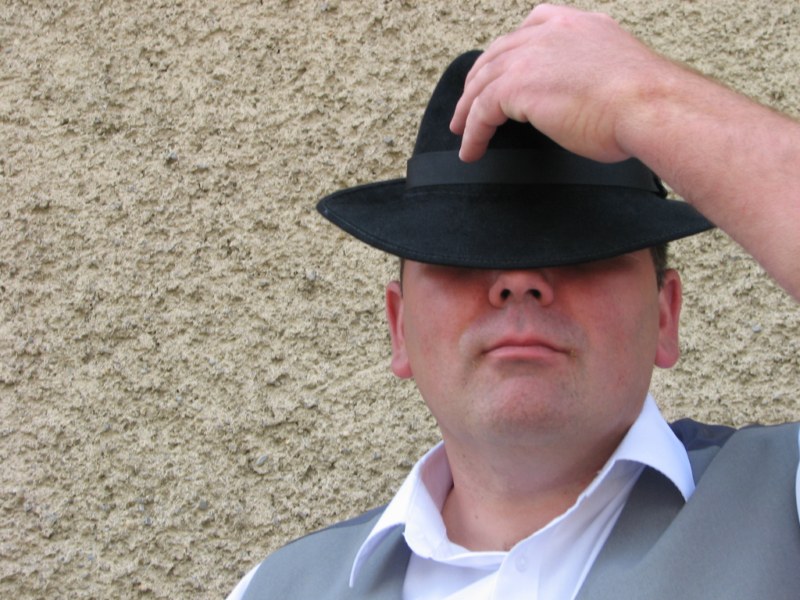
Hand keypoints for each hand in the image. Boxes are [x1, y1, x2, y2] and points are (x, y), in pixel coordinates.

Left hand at [450, 4, 670, 162]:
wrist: (651, 105)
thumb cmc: (648, 100)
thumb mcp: (619, 71)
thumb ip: (594, 73)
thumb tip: (591, 96)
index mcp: (578, 24)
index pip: (533, 24)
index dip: (509, 49)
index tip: (499, 66)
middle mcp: (551, 33)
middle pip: (498, 53)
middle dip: (479, 80)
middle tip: (468, 104)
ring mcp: (531, 56)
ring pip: (484, 82)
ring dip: (467, 109)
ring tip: (461, 131)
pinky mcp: (518, 86)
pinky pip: (481, 111)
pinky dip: (472, 132)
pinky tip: (471, 149)